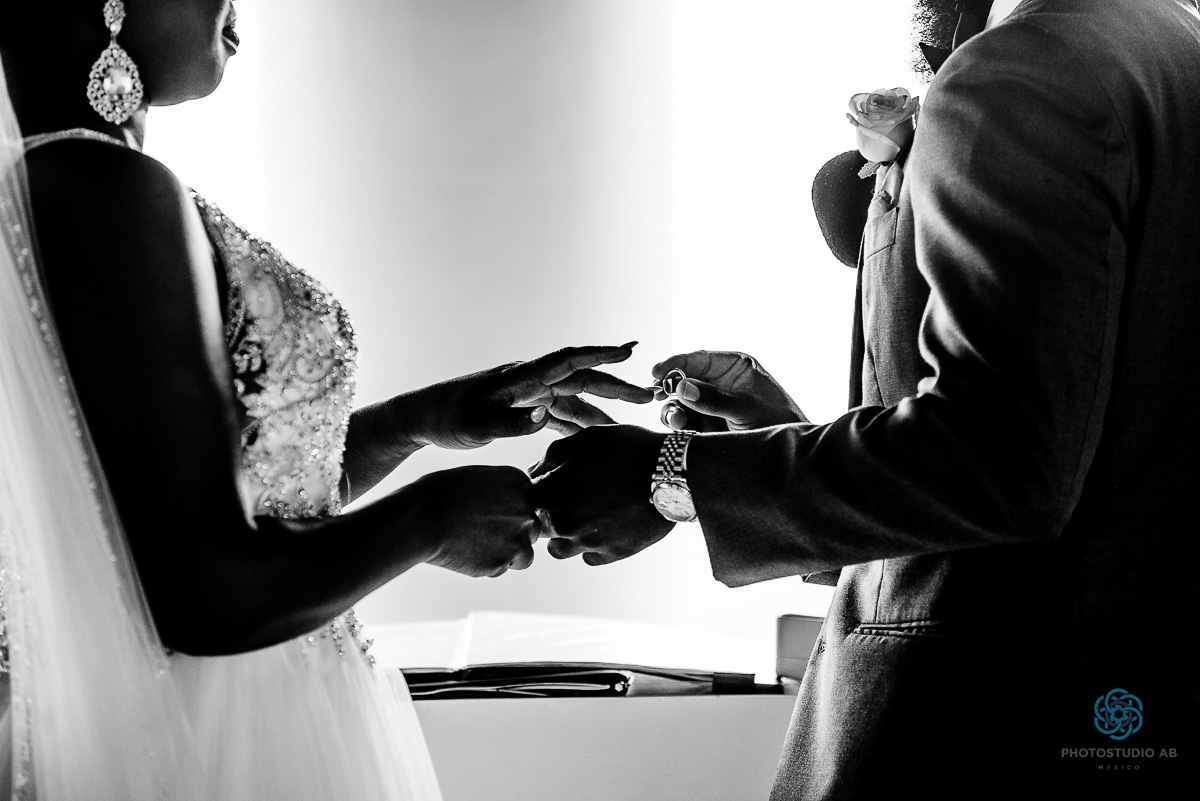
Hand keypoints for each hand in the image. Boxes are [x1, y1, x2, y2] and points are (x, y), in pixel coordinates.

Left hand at [412, 344, 654, 449]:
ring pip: (573, 398)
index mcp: (521, 376)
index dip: (600, 355)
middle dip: (616, 386)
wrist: (421, 418)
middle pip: (581, 378)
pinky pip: (558, 413)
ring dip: (601, 408)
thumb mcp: (474, 426)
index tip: (630, 351)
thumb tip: (545, 416)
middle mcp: (529, 380)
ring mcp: (527, 393)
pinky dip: (578, 423)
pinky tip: (594, 437)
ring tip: (628, 423)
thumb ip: (510, 422)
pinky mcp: (521, 407)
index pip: (568, 360)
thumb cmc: (445, 419)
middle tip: (649, 396)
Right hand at [414, 466, 540, 576]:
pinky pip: (502, 569)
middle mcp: (526, 510)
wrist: (421, 519)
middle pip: (532, 530)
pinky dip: (489, 566)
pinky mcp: (502, 563)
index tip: (489, 515)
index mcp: (519, 482)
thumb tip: (509, 507)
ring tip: (476, 546)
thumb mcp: (477, 478)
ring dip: (507, 555)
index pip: (530, 503)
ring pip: (525, 555)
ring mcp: (517, 539)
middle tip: (482, 533)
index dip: (511, 512)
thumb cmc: (439, 494)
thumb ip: (501, 491)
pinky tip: (466, 554)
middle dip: (513, 535)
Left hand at [528, 425, 672, 565]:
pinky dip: (592, 545)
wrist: (672, 473)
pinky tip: (608, 525)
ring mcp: (585, 542)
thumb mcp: (586, 438)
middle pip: (539, 528)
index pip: (525, 500)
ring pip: (559, 549)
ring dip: (567, 535)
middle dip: (549, 514)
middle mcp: (562, 523)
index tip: (552, 484)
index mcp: (550, 492)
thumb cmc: (628, 449)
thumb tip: (534, 472)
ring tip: (589, 515)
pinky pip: (588, 556)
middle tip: (574, 498)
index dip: (537, 491)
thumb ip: (552, 456)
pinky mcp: (609, 555)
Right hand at [652, 351, 807, 431]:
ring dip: (674, 410)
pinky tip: (682, 431)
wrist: (786, 456)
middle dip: (671, 389)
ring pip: (679, 402)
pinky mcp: (704, 425)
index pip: (699, 359)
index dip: (676, 363)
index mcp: (734, 367)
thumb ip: (714, 399)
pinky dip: (678, 426)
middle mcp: (719, 383)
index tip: (658, 372)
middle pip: (684, 379)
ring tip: (678, 422)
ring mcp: (710, 405)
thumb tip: (682, 388)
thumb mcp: (747, 408)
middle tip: (659, 396)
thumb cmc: (777, 422)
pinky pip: (683, 422)